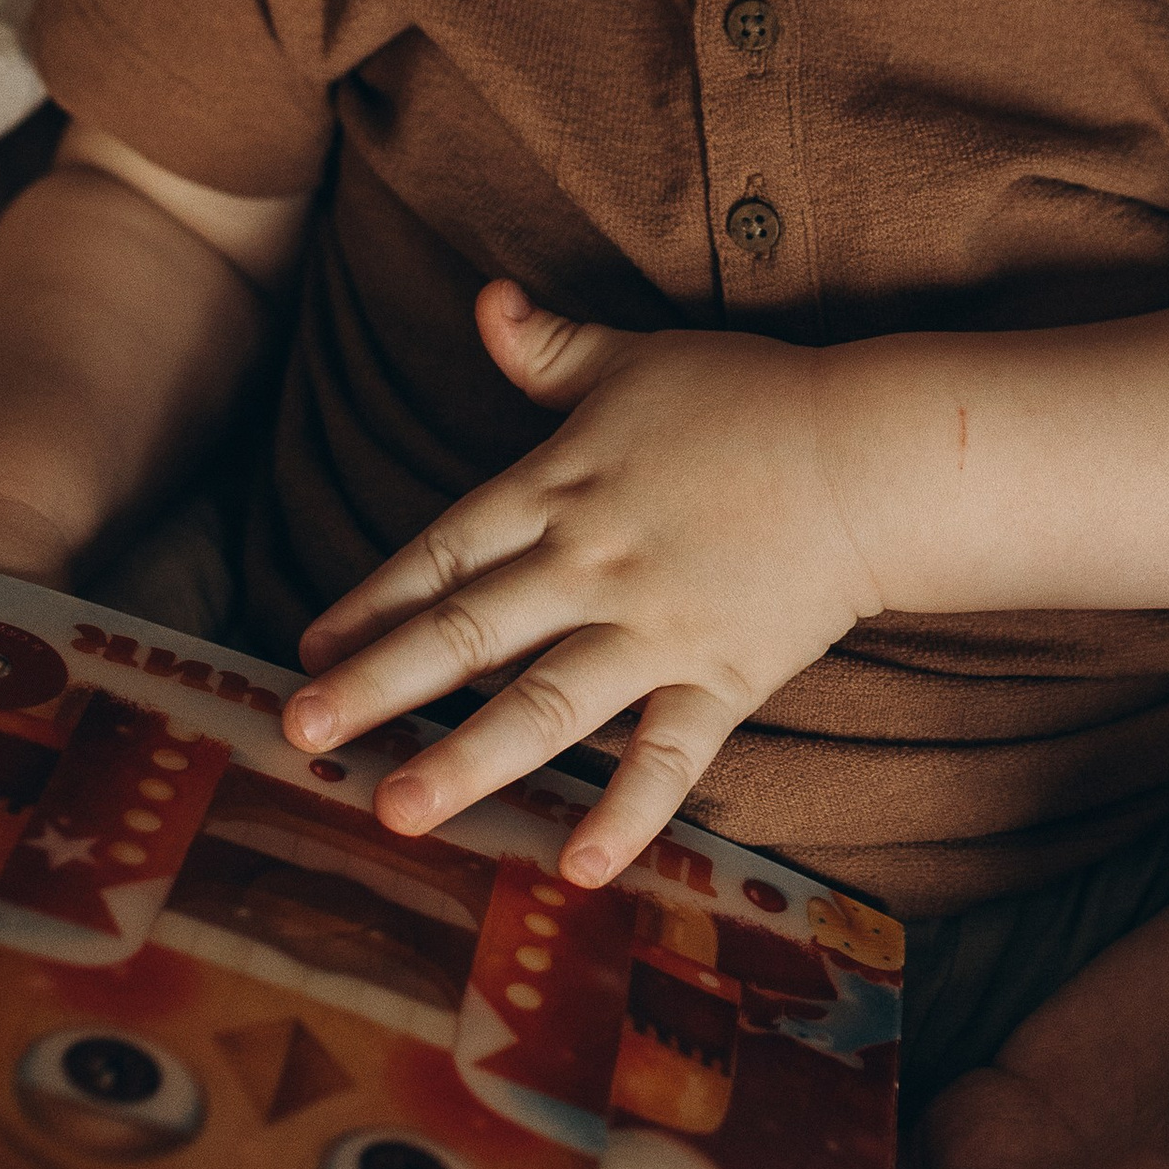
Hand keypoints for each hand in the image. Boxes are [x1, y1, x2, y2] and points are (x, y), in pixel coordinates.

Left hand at [286, 283, 884, 877]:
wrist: (871, 453)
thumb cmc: (753, 398)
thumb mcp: (637, 360)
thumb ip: (550, 349)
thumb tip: (484, 301)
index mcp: (558, 487)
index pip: (441, 552)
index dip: (369, 602)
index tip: (306, 651)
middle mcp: (591, 565)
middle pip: (466, 631)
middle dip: (376, 687)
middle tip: (296, 736)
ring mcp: (654, 627)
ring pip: (544, 704)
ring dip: (466, 759)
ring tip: (395, 810)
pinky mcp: (721, 676)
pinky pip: (668, 756)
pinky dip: (627, 811)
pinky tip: (580, 868)